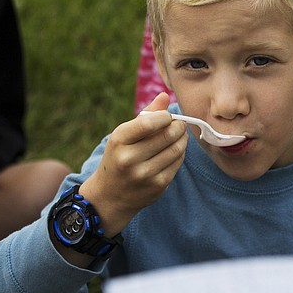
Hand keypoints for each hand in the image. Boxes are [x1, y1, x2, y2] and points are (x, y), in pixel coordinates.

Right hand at [78, 93, 187, 234]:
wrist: (110, 195)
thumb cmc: (118, 157)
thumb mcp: (123, 135)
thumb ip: (145, 115)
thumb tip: (165, 96)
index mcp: (119, 140)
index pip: (149, 123)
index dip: (165, 117)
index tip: (167, 117)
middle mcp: (130, 158)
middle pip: (168, 135)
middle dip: (178, 126)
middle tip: (179, 124)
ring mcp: (144, 174)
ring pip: (176, 149)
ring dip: (182, 139)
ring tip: (179, 135)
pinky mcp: (158, 185)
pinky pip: (178, 163)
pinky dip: (180, 154)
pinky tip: (175, 150)